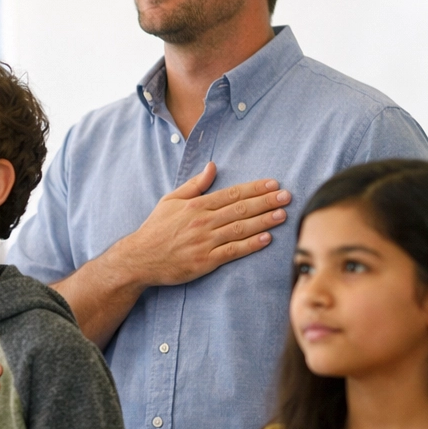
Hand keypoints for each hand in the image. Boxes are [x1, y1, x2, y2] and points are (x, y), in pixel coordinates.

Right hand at [111, 162, 290, 287]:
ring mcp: (205, 242)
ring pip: (240, 228)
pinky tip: (266, 239)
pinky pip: (232, 251)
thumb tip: (212, 167)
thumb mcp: (170, 200)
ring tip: (283, 215)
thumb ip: (194, 185)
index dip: (255, 188)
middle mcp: (203, 222)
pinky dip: (250, 245)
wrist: (139, 258)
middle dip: (267, 202)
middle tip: (287, 196)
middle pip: (241, 209)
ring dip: (264, 221)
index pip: (232, 194)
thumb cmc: (155, 229)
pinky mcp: (205, 261)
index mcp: (196, 205)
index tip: (273, 184)